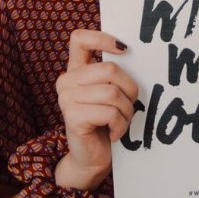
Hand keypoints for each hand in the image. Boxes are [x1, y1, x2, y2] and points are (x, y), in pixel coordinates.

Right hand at [54, 28, 137, 190]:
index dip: (102, 38)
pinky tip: (114, 133)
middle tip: (129, 106)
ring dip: (126, 112)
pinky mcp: (73, 116)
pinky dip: (120, 125)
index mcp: (74, 70)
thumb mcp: (107, 95)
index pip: (79, 39)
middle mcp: (66, 81)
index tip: (125, 49)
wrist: (90, 159)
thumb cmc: (104, 124)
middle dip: (129, 90)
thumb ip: (111, 76)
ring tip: (121, 123)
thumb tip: (132, 56)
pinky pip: (110, 113)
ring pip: (112, 93)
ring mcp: (67, 98)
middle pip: (109, 69)